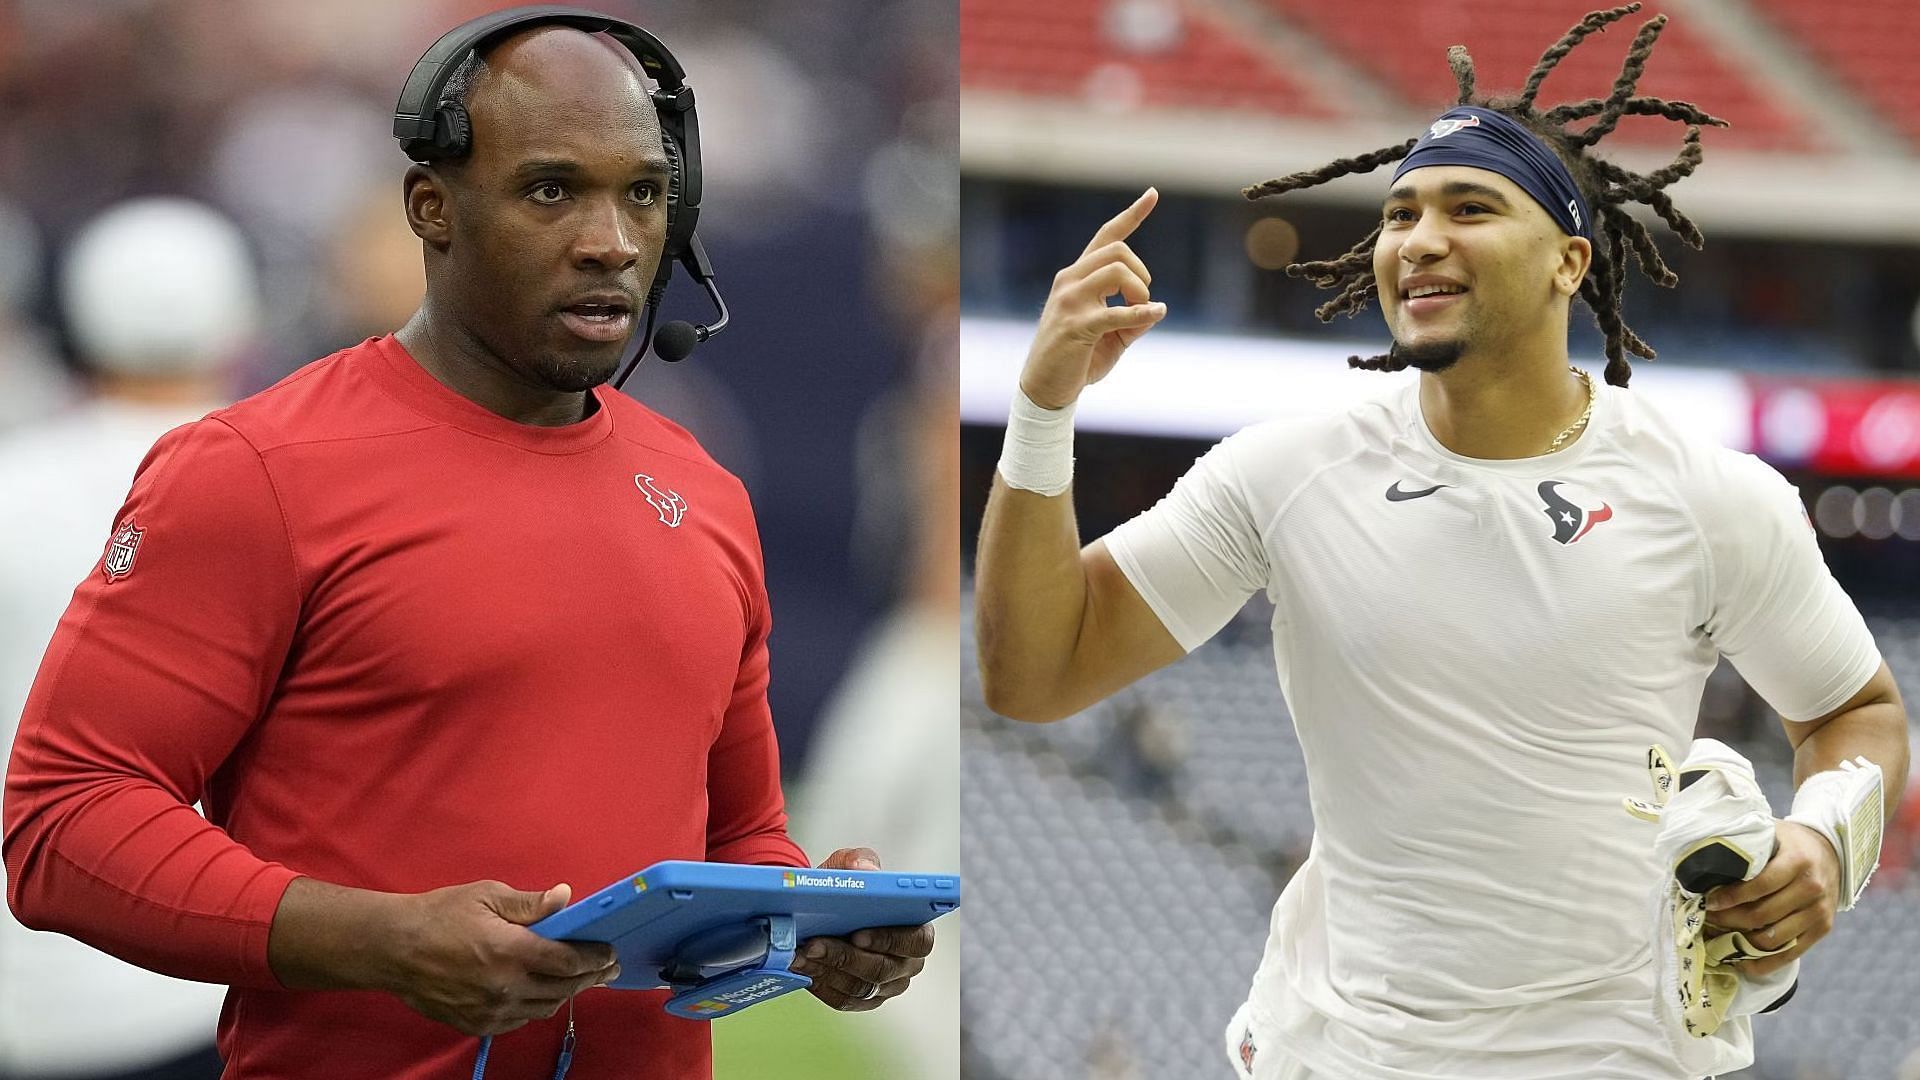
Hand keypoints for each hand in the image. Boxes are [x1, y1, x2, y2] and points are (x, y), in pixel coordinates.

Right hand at [382, 881, 619, 1035]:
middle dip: (590, 977)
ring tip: (581, 980)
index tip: (610, 952)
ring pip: (545, 1007)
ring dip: (566, 993)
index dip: (595, 957)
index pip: (568, 961)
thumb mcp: (487, 896)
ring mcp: (492, 1011)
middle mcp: (506, 986)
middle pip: (563, 988)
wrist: (393, 949)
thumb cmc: (440, 915)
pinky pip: (520, 1020)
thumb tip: (566, 898)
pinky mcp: (478, 1025)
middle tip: (607, 968)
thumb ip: (531, 903)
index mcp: (511, 951)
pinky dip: (537, 1006)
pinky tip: (544, 993)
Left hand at [791, 847, 935, 1011]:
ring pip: (860, 987)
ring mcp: (885, 986)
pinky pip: (843, 999)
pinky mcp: (861, 1000)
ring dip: (826, 970)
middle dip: (845, 957)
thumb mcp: (850, 865)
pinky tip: (800, 967)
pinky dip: (820, 983)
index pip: (917, 941)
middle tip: (814, 944)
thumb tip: (866, 872)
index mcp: (917, 930)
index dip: (889, 940)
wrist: (824, 910)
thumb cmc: (847, 888)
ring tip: (799, 954)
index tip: (857, 934)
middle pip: (882, 970)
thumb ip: (859, 862)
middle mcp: (907, 964)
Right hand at [1018, 187, 1167, 409]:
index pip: (1107, 237)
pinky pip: (1117, 312)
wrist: (1046, 390)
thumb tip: (1157, 308)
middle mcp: (1070, 281)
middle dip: (1141, 275)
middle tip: (1143, 304)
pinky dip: (1142, 313)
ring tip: (1141, 315)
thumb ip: (1135, 319)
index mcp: (1077, 278)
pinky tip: (1157, 314)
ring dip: (1140, 293)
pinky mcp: (1076, 325)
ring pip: (1118, 272)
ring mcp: (1070, 301)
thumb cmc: (1078, 360)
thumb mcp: (1113, 336)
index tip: (1153, 193)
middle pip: (1118, 252)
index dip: (1132, 215)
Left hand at [1703, 820, 1841, 976]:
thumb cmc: (1790, 843)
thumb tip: (1705, 862)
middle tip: (1707, 918)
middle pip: (1763, 915)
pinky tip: (1742, 962)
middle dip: (1729, 920)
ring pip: (1773, 938)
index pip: (1759, 886)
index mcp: (1797, 861)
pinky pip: (1790, 953)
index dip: (1731, 897)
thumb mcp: (1771, 834)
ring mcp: (1819, 911)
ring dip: (1742, 942)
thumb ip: (1747, 848)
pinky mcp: (1822, 929)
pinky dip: (1765, 963)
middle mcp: (1812, 888)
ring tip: (1719, 937)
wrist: (1832, 852)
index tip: (1709, 902)